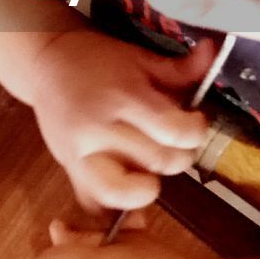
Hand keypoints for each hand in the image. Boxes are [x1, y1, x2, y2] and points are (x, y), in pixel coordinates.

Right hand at [28, 30, 214, 210]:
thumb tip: (213, 54)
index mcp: (123, 98)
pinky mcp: (68, 171)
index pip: (173, 132)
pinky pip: (94, 204)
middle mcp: (100, 130)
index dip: (196, 131)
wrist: (46, 65)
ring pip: (124, 193)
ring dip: (148, 186)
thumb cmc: (98, 61)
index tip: (194, 122)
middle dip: (179, 156)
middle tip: (175, 143)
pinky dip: (114, 204)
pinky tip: (127, 184)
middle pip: (159, 163)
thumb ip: (180, 68)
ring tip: (151, 169)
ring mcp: (80, 155)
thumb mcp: (140, 58)